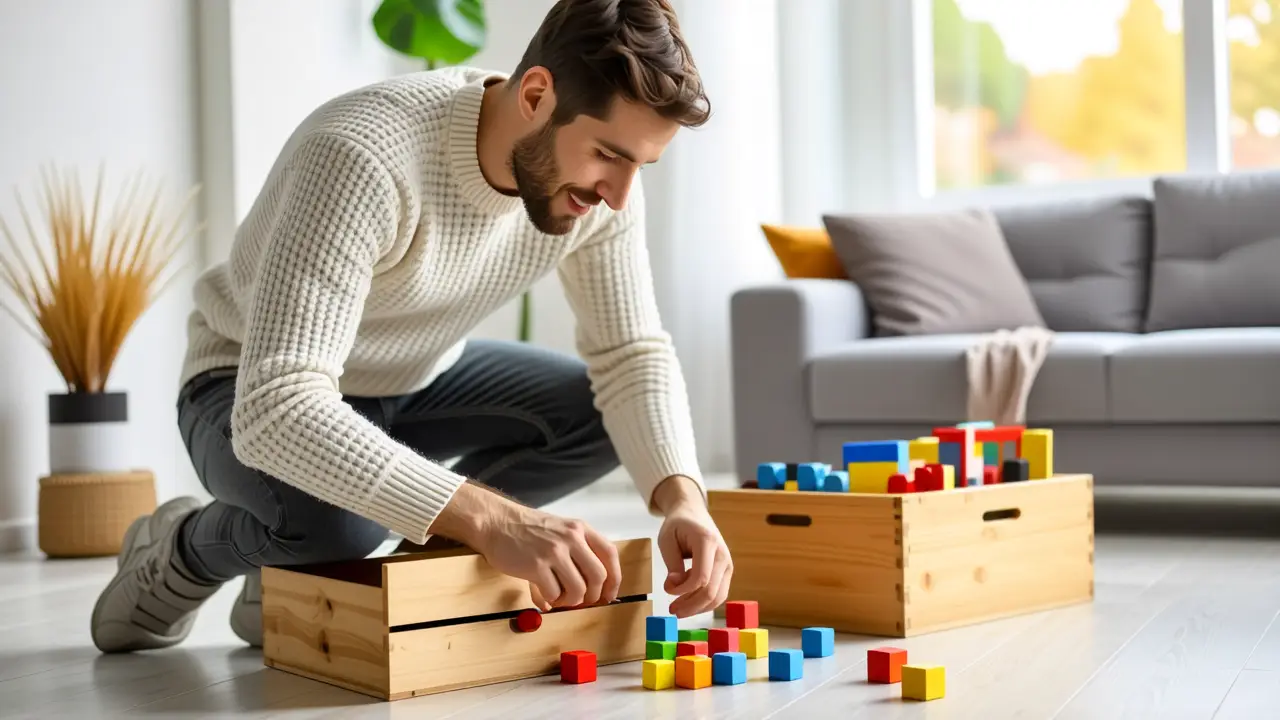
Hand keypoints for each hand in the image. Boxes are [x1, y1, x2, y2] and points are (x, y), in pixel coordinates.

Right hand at [430, 483, 621, 611]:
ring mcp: (554, 552)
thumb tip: (591, 589)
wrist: (496, 523)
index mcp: (579, 529)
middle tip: (580, 600)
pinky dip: (551, 600)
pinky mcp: (536, 566)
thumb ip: (577, 552)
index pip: (610, 554)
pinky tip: (543, 596)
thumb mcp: (559, 530)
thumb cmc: (527, 530)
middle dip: (592, 595)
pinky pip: (554, 594)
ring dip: (570, 601)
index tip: (609, 594)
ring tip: (558, 598)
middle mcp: (571, 538)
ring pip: (578, 589)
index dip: (614, 578)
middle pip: (598, 576)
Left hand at [652, 476, 732, 617]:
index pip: (701, 577)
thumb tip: (674, 586)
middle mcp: (722, 554)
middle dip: (690, 605)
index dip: (683, 590)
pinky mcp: (726, 571)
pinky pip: (719, 593)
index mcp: (707, 541)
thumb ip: (671, 564)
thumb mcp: (666, 540)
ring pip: (718, 596)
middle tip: (672, 611)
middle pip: (711, 591)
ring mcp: (727, 563)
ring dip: (697, 607)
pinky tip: (688, 600)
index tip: (667, 590)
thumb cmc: (678, 525)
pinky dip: (704, 602)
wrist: (693, 513)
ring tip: (678, 609)